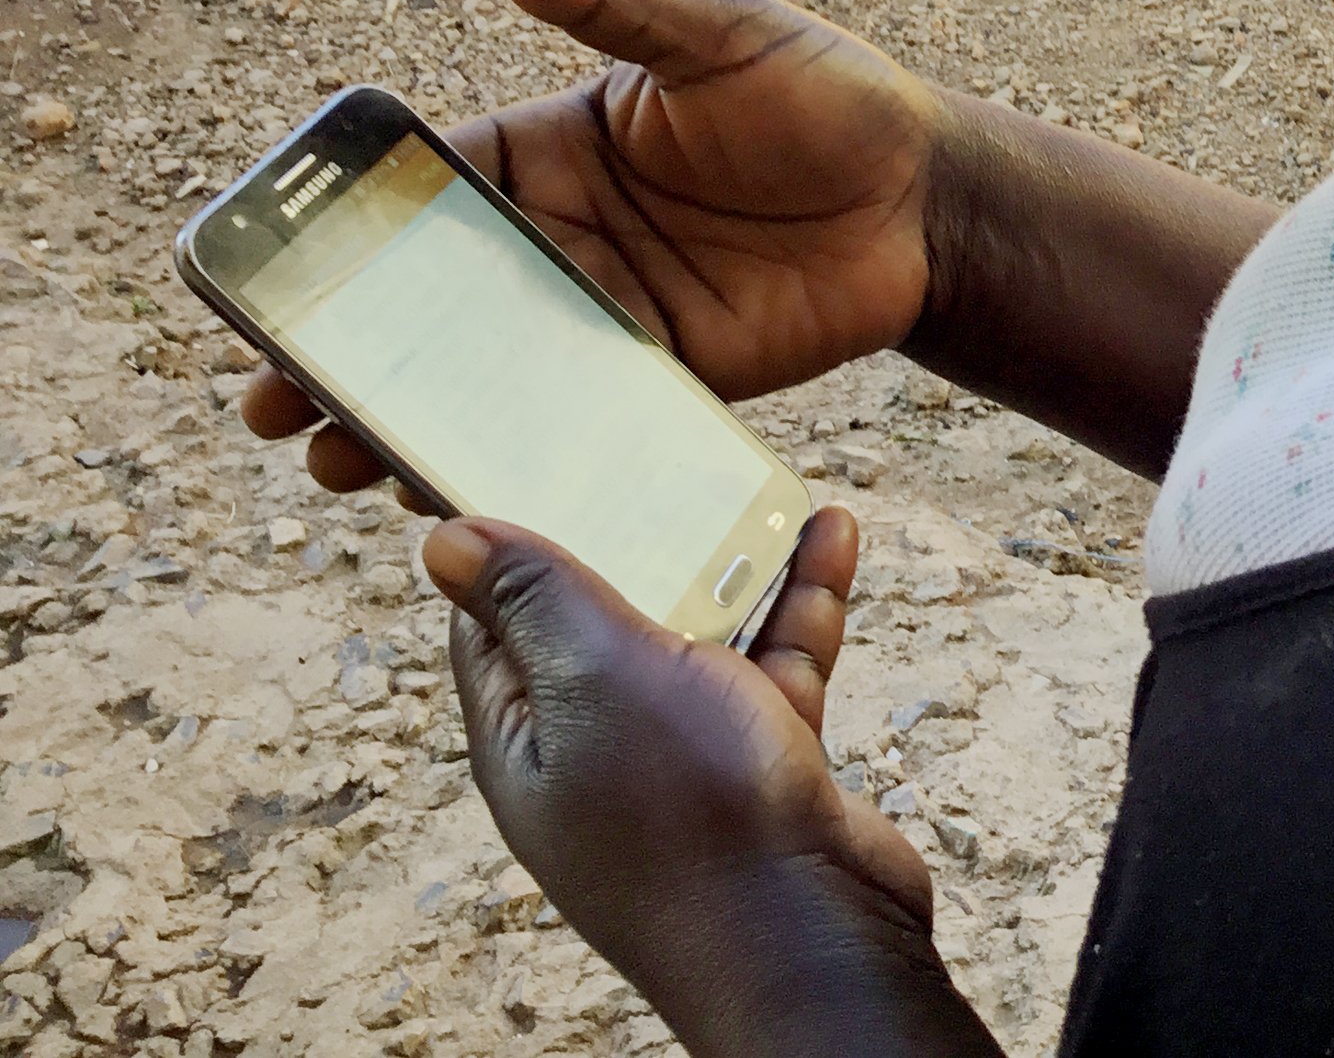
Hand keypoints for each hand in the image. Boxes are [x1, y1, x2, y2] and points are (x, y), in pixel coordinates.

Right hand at [248, 0, 943, 494]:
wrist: (930, 203)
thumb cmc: (827, 97)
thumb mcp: (718, 32)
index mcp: (552, 152)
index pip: (423, 192)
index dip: (339, 234)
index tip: (260, 277)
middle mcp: (562, 241)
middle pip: (426, 303)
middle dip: (339, 350)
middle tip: (262, 399)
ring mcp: (606, 320)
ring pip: (480, 379)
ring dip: (401, 420)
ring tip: (329, 462)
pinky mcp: (661, 384)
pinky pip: (569, 429)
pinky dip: (510, 461)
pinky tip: (452, 495)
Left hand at [429, 508, 1000, 1057]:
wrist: (808, 940)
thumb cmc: (690, 818)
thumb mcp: (596, 680)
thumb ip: (533, 602)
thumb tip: (443, 540)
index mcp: (526, 735)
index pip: (497, 618)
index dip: (519, 536)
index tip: (549, 456)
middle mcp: (597, 747)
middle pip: (610, 615)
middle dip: (646, 535)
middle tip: (672, 451)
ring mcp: (684, 757)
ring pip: (705, 631)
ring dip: (739, 558)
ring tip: (770, 484)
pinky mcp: (762, 763)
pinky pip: (776, 662)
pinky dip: (802, 603)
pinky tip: (831, 540)